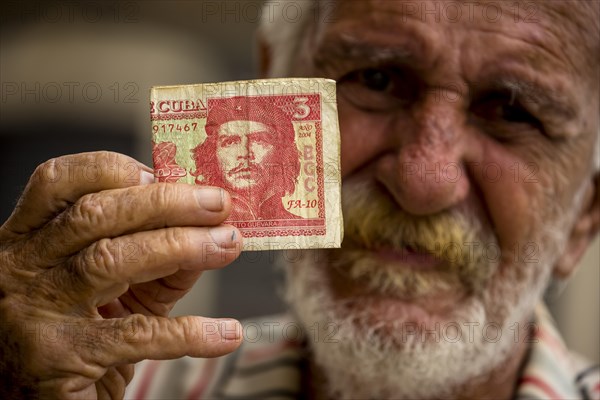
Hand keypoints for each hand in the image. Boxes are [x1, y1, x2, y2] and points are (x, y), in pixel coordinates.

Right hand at [0, 151, 242, 398]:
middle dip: (167, 202)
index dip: (113, 169)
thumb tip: (211, 231)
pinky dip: (189, 332)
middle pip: (95, 214)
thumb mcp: (111, 289)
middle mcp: (22, 267)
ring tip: (228, 245)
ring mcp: (35, 311)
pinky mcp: (58, 358)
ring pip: (111, 260)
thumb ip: (154, 259)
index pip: (58, 182)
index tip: (162, 173)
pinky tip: (225, 332)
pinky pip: (136, 335)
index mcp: (28, 240)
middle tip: (218, 204)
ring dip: (181, 247)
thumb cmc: (78, 337)